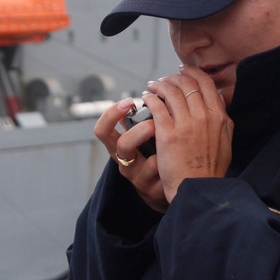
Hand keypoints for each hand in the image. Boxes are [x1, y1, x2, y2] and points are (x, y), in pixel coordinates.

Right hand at [94, 98, 168, 212]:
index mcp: (119, 145)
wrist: (168, 185)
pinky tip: (178, 156)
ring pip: (141, 163)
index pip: (102, 130)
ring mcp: (137, 177)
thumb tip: (152, 89)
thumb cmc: (156, 153)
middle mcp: (124, 162)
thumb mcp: (146, 135)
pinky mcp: (151, 190)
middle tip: (157, 122)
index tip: (129, 101)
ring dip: (156, 146)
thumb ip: (144, 116)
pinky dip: (168, 161)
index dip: (111, 114)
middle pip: (120, 145)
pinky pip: (158, 173)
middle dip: (140, 130)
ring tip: (168, 137)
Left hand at [144, 66, 232, 202]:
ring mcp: (185, 124)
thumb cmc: (211, 168)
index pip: (205, 83)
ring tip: (152, 86)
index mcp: (219, 116)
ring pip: (170, 91)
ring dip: (159, 84)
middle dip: (173, 77)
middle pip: (186, 83)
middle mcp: (204, 116)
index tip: (182, 70)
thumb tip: (221, 98)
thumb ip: (224, 117)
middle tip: (164, 79)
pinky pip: (157, 105)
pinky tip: (146, 97)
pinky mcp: (167, 133)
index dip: (192, 72)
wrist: (198, 188)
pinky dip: (150, 97)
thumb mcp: (226, 140)